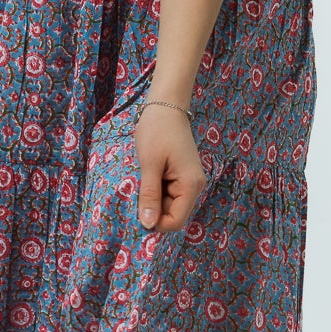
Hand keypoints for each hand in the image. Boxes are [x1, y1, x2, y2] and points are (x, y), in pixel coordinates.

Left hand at [134, 103, 202, 230]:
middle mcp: (194, 186)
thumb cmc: (157, 131)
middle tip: (135, 192)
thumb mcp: (149, 164)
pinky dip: (155, 191)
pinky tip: (147, 177)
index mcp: (191, 185)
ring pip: (168, 205)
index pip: (176, 222)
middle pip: (173, 215)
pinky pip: (168, 194)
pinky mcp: (181, 176)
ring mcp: (189, 181)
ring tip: (141, 180)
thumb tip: (147, 224)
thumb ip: (149, 196)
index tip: (136, 213)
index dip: (156, 223)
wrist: (165, 106)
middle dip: (153, 210)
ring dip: (152, 200)